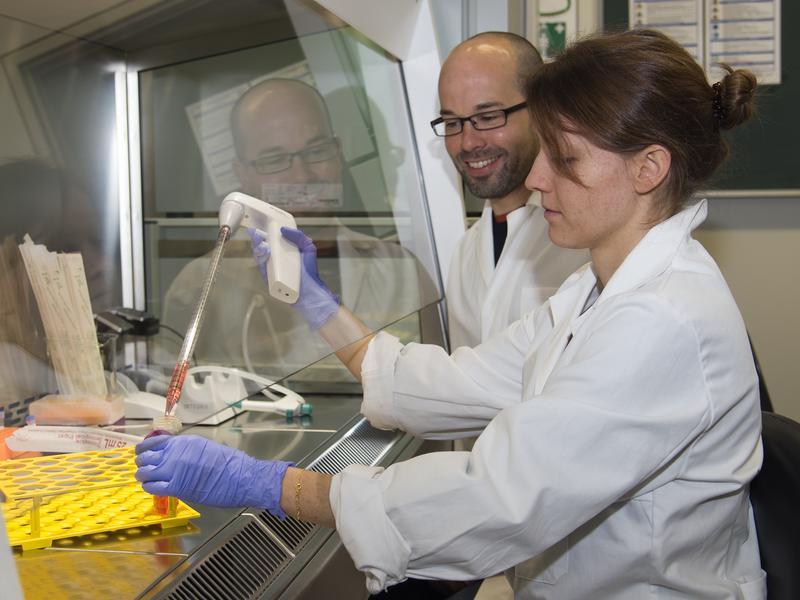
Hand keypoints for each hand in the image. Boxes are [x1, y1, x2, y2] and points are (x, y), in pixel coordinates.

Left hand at [135, 434, 291, 514]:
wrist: (240, 476)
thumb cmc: (230, 463)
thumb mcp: (206, 447)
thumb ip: (188, 450)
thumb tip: (176, 454)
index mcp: (184, 442)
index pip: (155, 442)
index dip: (145, 448)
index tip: (143, 452)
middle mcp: (176, 453)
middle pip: (147, 457)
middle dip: (142, 462)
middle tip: (142, 466)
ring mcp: (175, 470)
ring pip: (146, 472)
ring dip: (143, 475)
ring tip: (144, 477)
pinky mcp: (177, 487)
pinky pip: (153, 487)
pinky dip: (149, 487)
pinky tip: (151, 487)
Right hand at [247, 226, 339, 329]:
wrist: (311, 290)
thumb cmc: (309, 272)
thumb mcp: (308, 248)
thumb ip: (299, 236)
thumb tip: (285, 229)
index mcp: (282, 253)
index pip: (269, 242)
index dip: (263, 234)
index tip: (261, 226)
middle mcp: (274, 262)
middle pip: (261, 248)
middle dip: (257, 239)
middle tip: (258, 234)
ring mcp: (271, 271)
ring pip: (259, 258)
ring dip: (257, 248)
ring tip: (262, 242)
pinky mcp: (269, 280)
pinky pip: (262, 269)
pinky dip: (261, 260)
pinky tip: (265, 253)